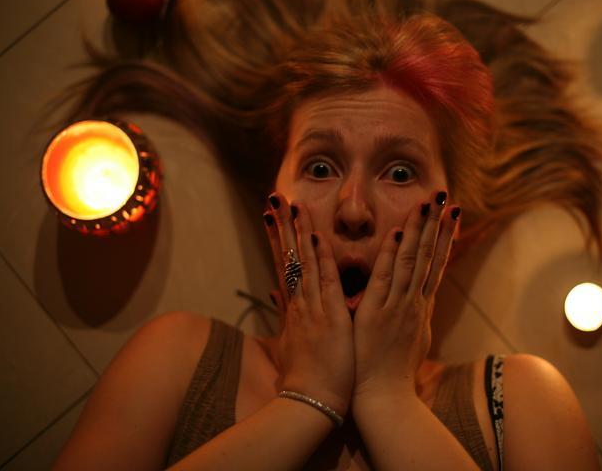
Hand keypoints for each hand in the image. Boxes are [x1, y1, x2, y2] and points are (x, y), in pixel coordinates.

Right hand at [262, 193, 353, 416]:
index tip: (274, 216)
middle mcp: (299, 303)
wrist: (309, 404)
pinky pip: (325, 282)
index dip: (279, 240)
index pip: (285, 266)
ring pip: (303, 263)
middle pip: (288, 257)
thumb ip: (286, 319)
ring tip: (291, 204)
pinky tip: (315, 237)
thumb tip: (278, 299)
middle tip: (276, 198)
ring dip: (298, 233)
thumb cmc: (304, 379)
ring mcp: (311, 309)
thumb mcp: (291, 344)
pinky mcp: (328, 318)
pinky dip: (320, 260)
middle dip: (283, 226)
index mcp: (294, 309)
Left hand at [352, 191, 459, 402]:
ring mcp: (399, 306)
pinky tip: (397, 231)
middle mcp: (415, 303)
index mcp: (421, 308)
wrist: (385, 398)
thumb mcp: (412, 342)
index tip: (451, 216)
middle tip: (445, 197)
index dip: (444, 239)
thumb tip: (422, 307)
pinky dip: (391, 254)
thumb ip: (415, 320)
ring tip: (428, 204)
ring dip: (419, 230)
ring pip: (412, 260)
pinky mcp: (378, 312)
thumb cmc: (394, 373)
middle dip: (437, 225)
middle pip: (429, 256)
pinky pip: (386, 276)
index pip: (435, 265)